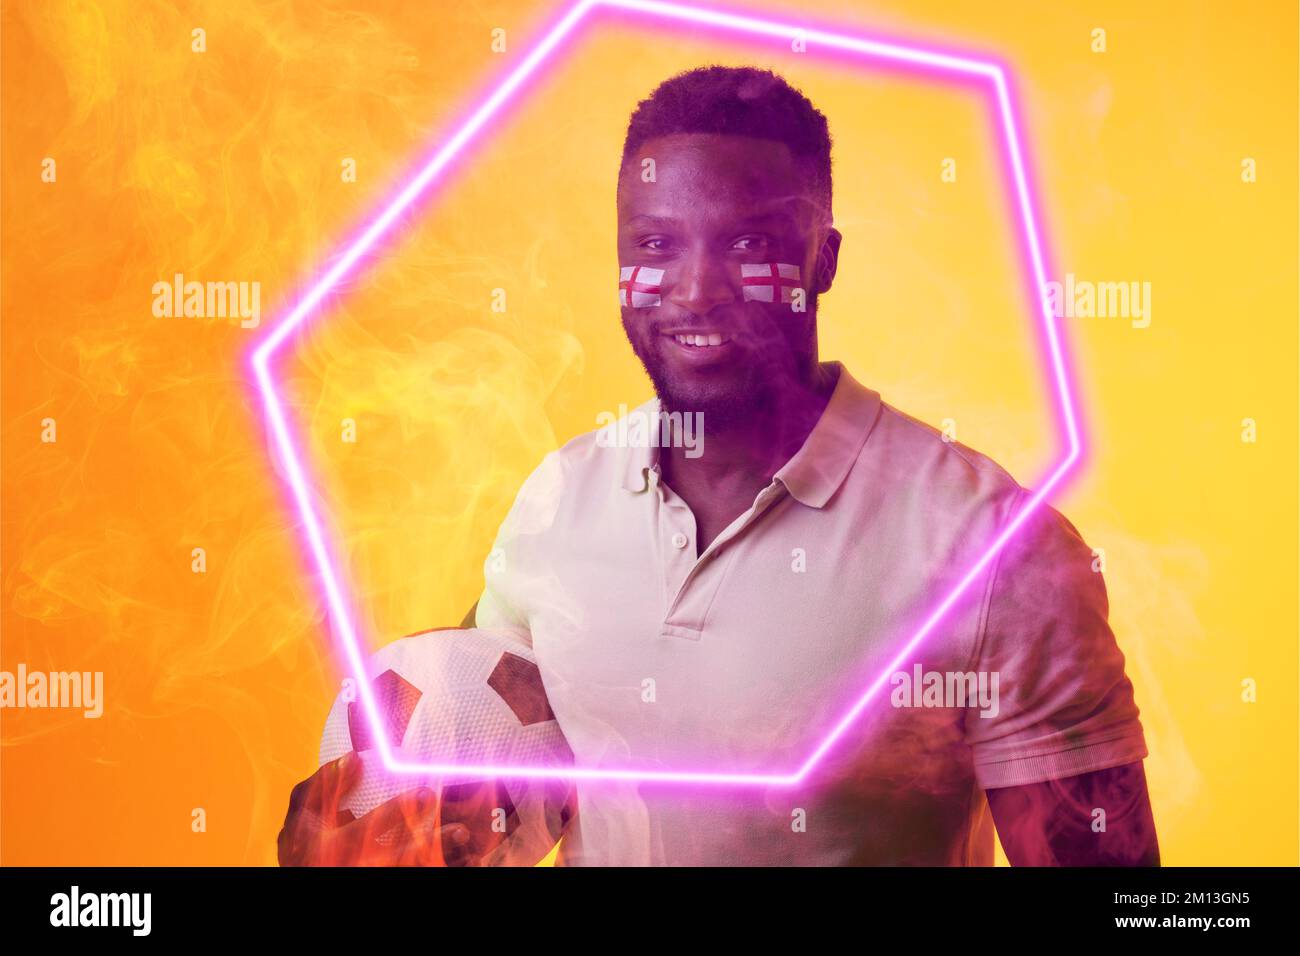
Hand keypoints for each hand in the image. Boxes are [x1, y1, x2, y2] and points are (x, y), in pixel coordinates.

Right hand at [276, 752, 475, 865]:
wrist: (304, 874)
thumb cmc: (304, 839)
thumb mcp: (302, 812)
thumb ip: (323, 782)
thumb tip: (354, 758)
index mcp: (335, 843)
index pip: (370, 827)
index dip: (398, 811)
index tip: (428, 793)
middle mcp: (355, 865)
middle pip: (400, 857)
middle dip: (430, 843)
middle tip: (459, 828)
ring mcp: (370, 875)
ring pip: (410, 869)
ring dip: (439, 860)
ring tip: (463, 843)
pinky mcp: (382, 879)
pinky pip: (413, 875)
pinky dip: (437, 867)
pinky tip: (464, 862)